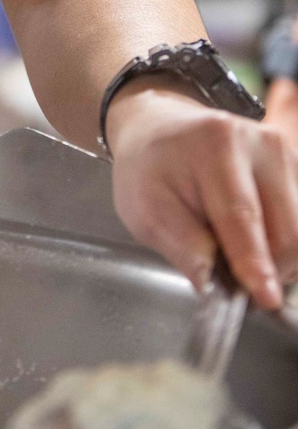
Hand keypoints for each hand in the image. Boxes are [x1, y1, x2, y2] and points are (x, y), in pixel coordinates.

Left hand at [107, 85, 297, 309]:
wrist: (162, 131)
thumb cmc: (149, 169)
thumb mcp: (144, 209)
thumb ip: (182, 247)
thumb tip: (214, 284)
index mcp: (216, 145)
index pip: (242, 215)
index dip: (254, 262)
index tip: (265, 297)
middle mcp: (260, 143)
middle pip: (284, 231)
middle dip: (265, 269)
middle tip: (230, 279)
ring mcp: (283, 154)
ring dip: (274, 258)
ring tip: (232, 249)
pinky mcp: (295, 168)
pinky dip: (278, 244)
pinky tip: (249, 235)